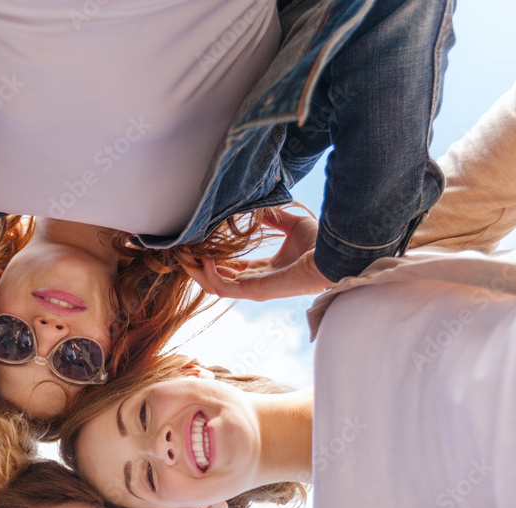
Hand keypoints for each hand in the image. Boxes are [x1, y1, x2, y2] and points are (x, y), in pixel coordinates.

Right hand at [181, 208, 330, 301]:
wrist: (333, 255)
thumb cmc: (319, 243)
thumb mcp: (292, 225)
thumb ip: (274, 218)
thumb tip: (260, 207)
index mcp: (264, 270)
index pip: (230, 268)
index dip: (213, 257)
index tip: (197, 245)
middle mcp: (256, 282)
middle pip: (217, 278)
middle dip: (197, 266)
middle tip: (182, 251)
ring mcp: (254, 289)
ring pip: (214, 286)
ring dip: (196, 273)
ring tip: (184, 256)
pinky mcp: (255, 291)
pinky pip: (223, 288)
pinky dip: (210, 275)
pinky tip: (204, 258)